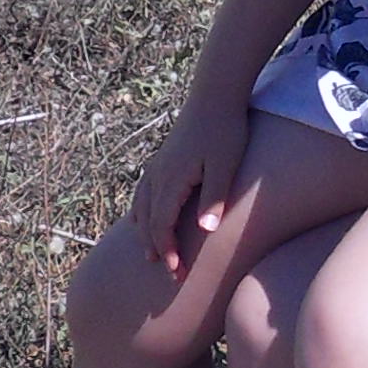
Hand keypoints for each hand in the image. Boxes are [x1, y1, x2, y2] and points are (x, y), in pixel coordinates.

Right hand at [131, 98, 249, 277]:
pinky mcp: (163, 159)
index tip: (178, 272)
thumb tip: (205, 232)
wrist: (215, 94)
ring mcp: (158, 166)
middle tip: (170, 274)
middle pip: (148, 221)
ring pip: (141, 207)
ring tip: (151, 254)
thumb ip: (215, 198)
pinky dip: (141, 212)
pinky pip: (144, 193)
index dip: (168, 252)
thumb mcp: (225, 166)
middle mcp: (159, 175)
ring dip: (145, 233)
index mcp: (172, 180)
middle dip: (157, 250)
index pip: (162, 225)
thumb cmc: (225, 130)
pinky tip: (144, 218)